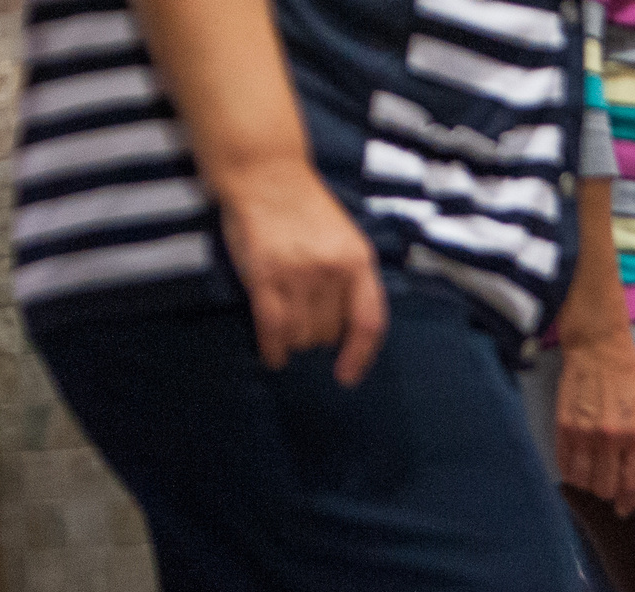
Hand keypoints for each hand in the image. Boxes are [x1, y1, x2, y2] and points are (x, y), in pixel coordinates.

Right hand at [220, 158, 387, 384]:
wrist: (265, 172)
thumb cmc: (305, 207)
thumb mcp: (345, 238)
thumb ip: (352, 277)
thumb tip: (351, 328)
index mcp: (358, 261)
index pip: (369, 321)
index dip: (361, 355)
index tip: (348, 376)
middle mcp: (332, 270)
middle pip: (330, 332)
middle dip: (319, 336)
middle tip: (305, 325)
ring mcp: (298, 273)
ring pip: (302, 333)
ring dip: (295, 340)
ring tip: (287, 330)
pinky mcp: (265, 275)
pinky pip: (273, 327)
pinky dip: (274, 348)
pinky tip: (274, 358)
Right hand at [553, 324, 634, 516]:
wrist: (599, 350)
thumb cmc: (628, 381)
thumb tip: (631, 481)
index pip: (633, 484)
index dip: (628, 503)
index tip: (624, 510)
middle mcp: (611, 437)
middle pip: (605, 489)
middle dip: (607, 492)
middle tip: (607, 483)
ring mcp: (584, 433)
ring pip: (582, 482)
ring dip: (587, 484)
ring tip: (591, 473)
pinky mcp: (563, 426)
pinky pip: (564, 465)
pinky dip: (570, 472)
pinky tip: (576, 465)